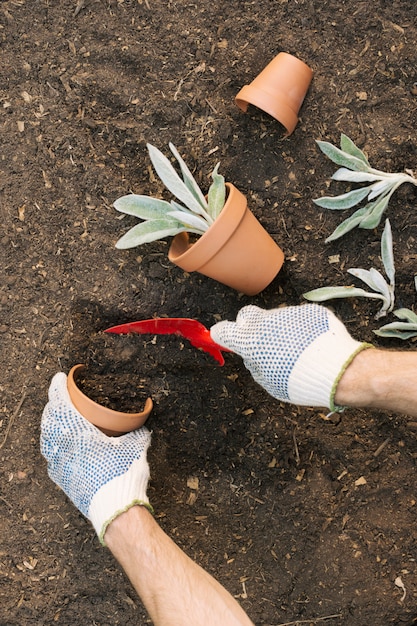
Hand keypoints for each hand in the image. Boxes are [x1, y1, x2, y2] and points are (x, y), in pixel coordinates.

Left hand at [41, 372, 152, 544]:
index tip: (59, 378)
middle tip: (58, 398)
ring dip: (50, 426)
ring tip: (56, 420)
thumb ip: (137, 432)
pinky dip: (53, 446)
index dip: (58, 388)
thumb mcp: (135, 446)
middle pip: (50, 421)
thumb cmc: (123, 475)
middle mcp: (64, 448)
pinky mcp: (63, 480)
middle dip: (53, 406)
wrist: (116, 510)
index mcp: (79, 433)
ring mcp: (60, 466)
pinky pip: (52, 457)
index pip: (62, 404)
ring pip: (47, 439)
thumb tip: (144, 426)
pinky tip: (60, 447)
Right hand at [211, 304, 372, 411]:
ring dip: (278, 329)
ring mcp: (288, 313)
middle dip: (247, 325)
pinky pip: (297, 318)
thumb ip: (256, 365)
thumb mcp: (269, 383)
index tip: (224, 338)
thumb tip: (252, 357)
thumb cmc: (301, 382)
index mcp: (251, 341)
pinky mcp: (308, 311)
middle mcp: (265, 322)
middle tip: (259, 341)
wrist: (338, 370)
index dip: (222, 335)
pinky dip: (301, 328)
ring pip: (274, 316)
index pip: (223, 330)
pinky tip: (312, 344)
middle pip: (246, 315)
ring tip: (296, 350)